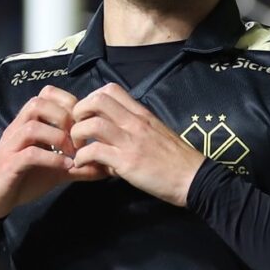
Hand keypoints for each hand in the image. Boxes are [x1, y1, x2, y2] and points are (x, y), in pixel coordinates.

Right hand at [0, 87, 86, 219]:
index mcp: (28, 123)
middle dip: (64, 117)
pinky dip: (52, 158)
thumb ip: (78, 166)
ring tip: (74, 153)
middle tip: (79, 138)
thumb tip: (106, 168)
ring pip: (32, 126)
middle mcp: (17, 129)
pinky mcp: (8, 166)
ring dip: (58, 137)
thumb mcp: (55, 171)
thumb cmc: (23, 179)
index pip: (45, 95)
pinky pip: (29, 154)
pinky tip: (66, 166)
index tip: (83, 122)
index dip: (68, 103)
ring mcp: (11, 146)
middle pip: (38, 103)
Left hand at [67, 84, 203, 207]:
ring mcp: (131, 141)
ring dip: (76, 135)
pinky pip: (94, 151)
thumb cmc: (176, 160)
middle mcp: (135, 122)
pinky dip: (82, 157)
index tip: (88, 116)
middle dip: (78, 112)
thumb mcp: (156, 134)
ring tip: (77, 148)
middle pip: (97, 100)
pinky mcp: (127, 162)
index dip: (91, 98)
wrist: (193, 179)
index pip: (111, 90)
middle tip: (77, 128)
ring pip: (92, 124)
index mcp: (141, 114)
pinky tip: (82, 164)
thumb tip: (111, 137)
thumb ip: (133, 130)